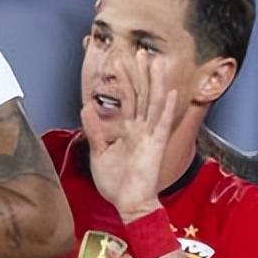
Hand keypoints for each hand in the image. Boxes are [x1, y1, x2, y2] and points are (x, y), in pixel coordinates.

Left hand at [82, 49, 176, 220]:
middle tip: (138, 52)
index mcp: (129, 130)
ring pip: (154, 103)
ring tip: (155, 63)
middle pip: (142, 95)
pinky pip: (162, 124)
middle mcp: (142, 130)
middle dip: (140, 74)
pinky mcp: (156, 146)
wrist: (128, 205)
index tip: (117, 61)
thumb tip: (86, 107)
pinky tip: (171, 92)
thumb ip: (95, 130)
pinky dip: (166, 108)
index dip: (123, 80)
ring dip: (155, 82)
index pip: (127, 99)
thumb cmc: (117, 184)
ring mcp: (150, 136)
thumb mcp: (99, 152)